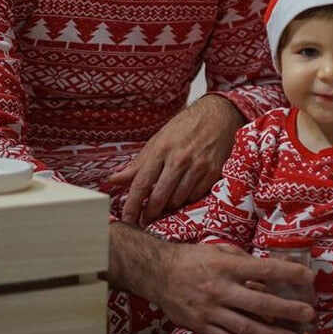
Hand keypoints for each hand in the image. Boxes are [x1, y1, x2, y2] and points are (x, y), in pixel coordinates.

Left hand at [107, 95, 239, 223]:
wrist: (218, 114)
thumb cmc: (185, 126)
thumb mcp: (158, 139)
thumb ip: (138, 163)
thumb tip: (114, 179)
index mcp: (161, 149)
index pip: (142, 183)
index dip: (132, 205)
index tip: (126, 219)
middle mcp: (179, 159)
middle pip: (159, 197)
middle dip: (150, 212)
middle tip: (145, 219)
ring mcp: (198, 166)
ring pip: (178, 200)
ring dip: (169, 205)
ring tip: (165, 202)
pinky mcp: (213, 172)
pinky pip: (195, 196)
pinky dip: (187, 198)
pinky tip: (183, 192)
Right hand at [109, 227, 315, 333]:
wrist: (158, 273)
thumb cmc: (192, 257)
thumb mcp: (218, 249)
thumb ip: (242, 260)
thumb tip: (267, 272)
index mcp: (226, 265)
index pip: (263, 269)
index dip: (287, 274)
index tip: (308, 278)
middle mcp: (220, 289)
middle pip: (259, 302)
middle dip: (286, 310)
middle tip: (308, 315)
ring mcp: (211, 310)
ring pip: (247, 326)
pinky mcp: (202, 326)